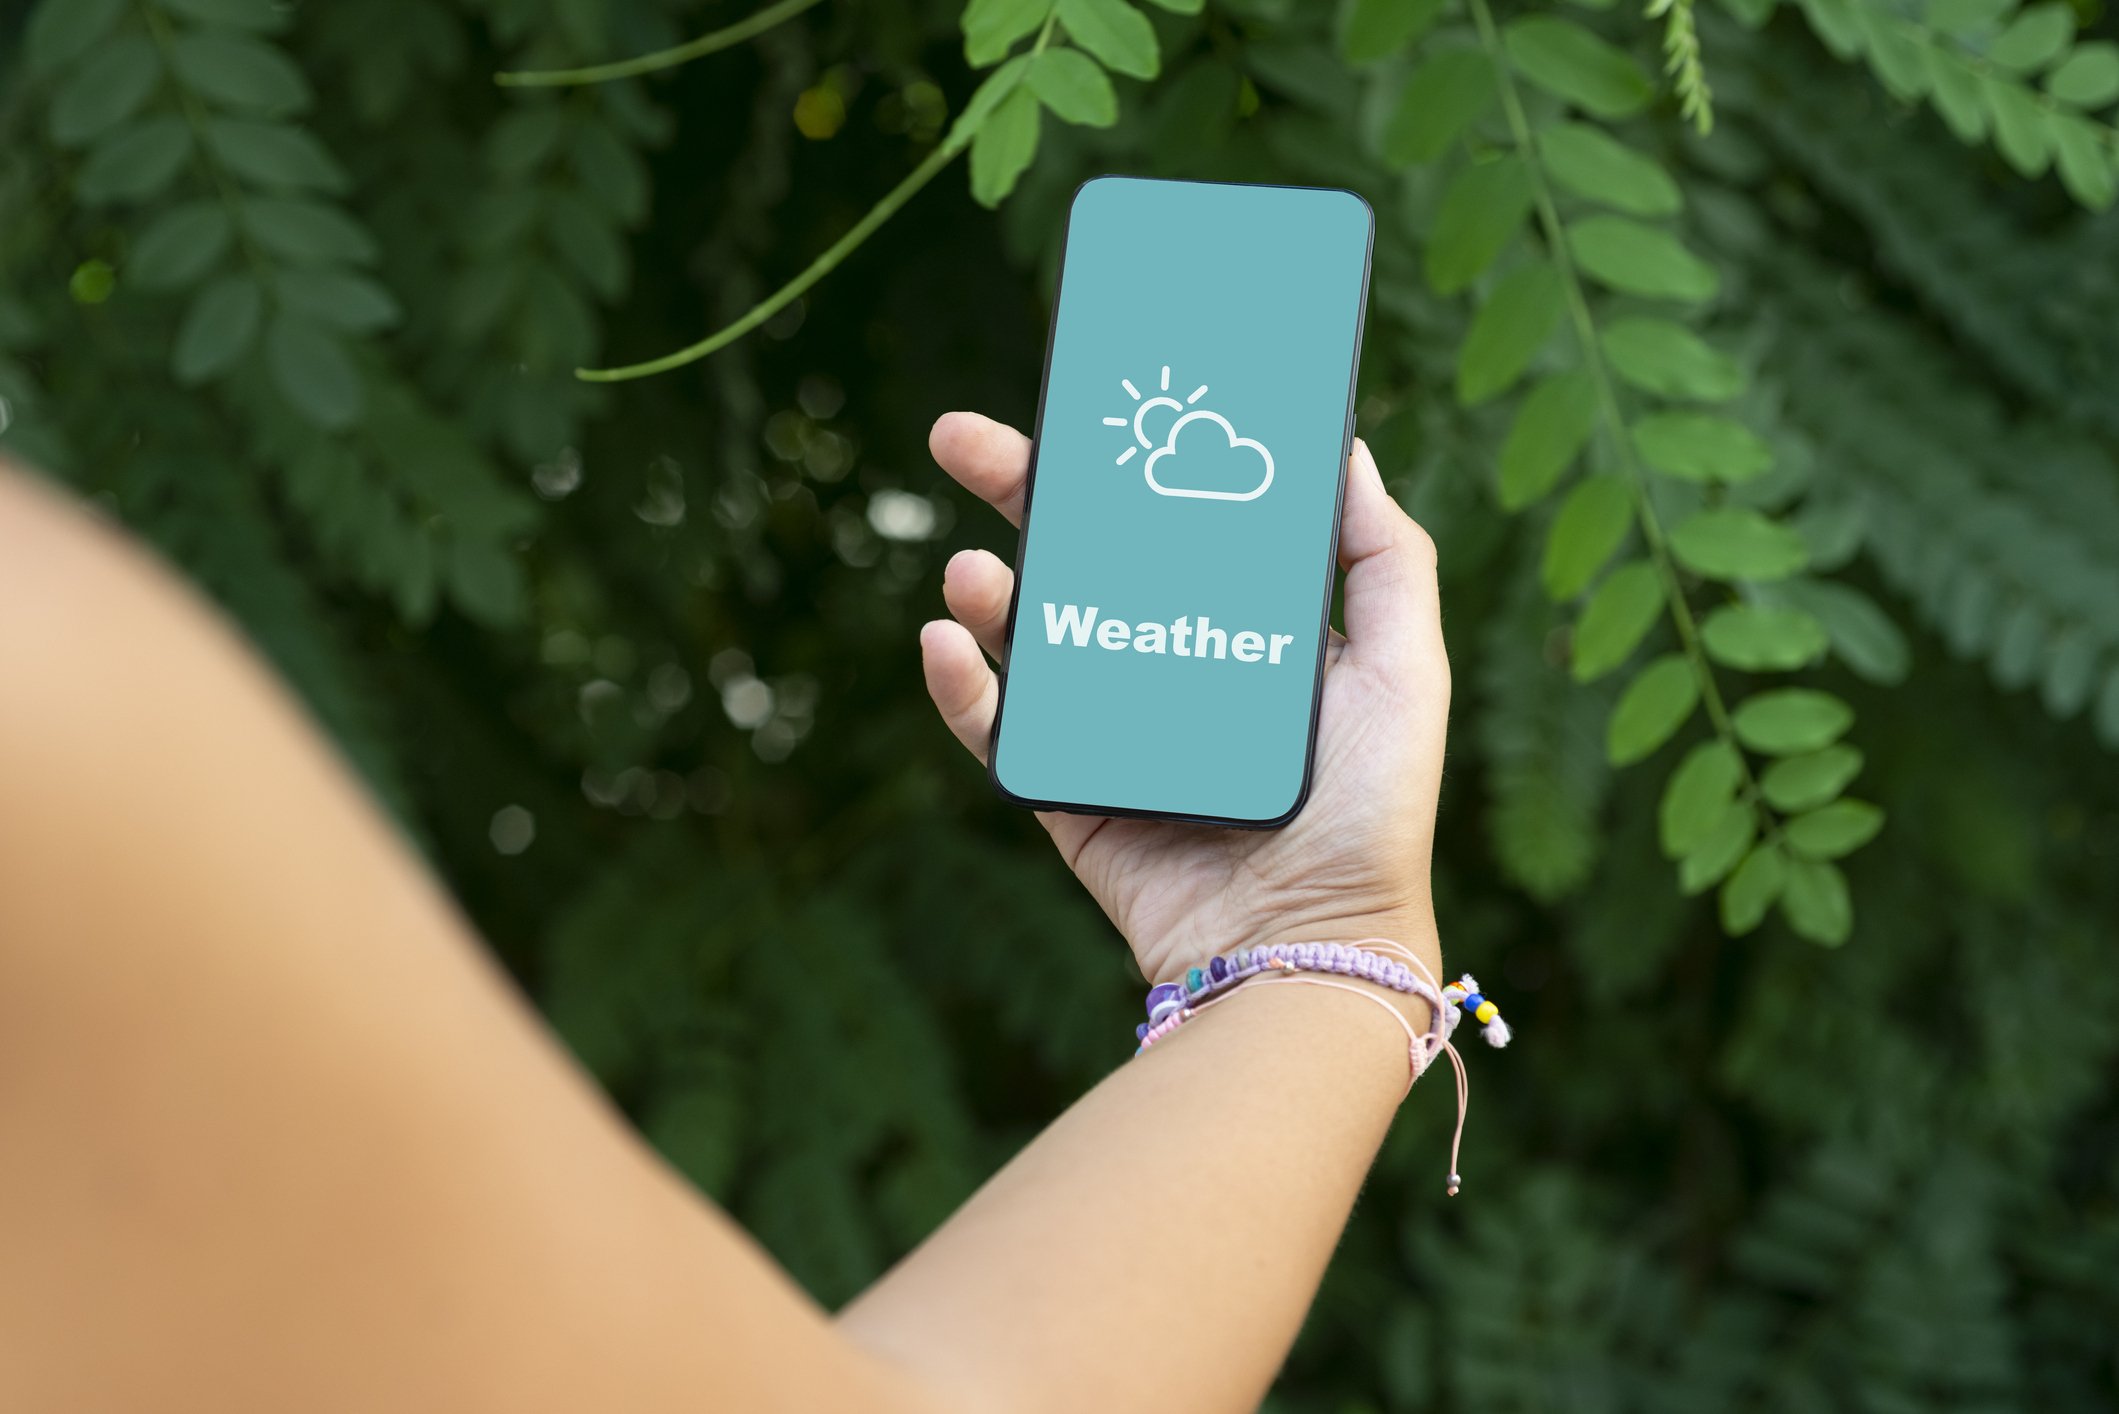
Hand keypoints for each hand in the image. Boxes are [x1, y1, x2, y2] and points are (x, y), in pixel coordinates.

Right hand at [919, 412, 1451, 987]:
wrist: (1311, 946)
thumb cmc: (1372, 813)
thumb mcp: (1404, 669)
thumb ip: (1386, 558)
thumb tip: (1343, 446)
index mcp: (1239, 629)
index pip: (1167, 525)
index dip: (1120, 464)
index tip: (1084, 402)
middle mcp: (1168, 668)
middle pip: (1079, 559)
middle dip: (1018, 494)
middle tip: (961, 440)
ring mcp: (1113, 733)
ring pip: (1027, 638)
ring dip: (988, 589)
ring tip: (973, 568)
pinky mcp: (1069, 797)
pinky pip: (1001, 731)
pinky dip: (963, 687)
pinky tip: (948, 641)